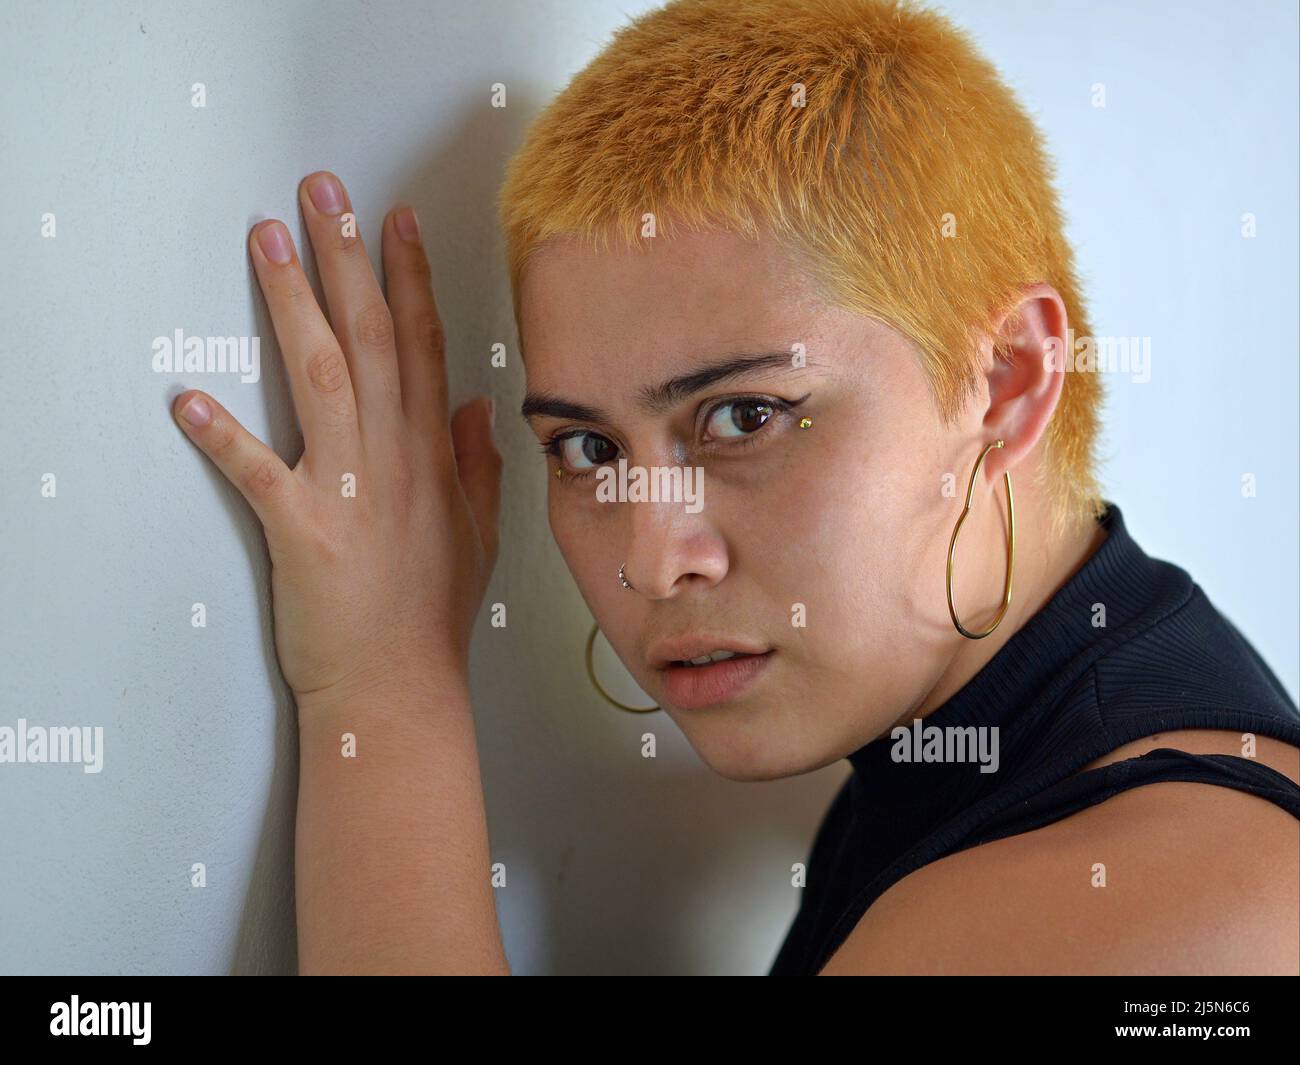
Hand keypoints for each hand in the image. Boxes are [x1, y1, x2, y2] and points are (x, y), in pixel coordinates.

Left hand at [171, 171, 500, 705]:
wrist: (400, 687)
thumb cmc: (431, 614)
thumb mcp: (478, 534)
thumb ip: (477, 465)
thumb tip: (475, 405)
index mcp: (432, 454)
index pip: (422, 346)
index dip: (408, 277)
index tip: (394, 221)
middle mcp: (394, 457)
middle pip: (369, 338)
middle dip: (346, 258)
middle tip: (324, 192)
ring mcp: (350, 489)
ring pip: (320, 377)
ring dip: (291, 304)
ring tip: (266, 241)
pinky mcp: (301, 529)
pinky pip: (258, 472)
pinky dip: (223, 437)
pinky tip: (186, 399)